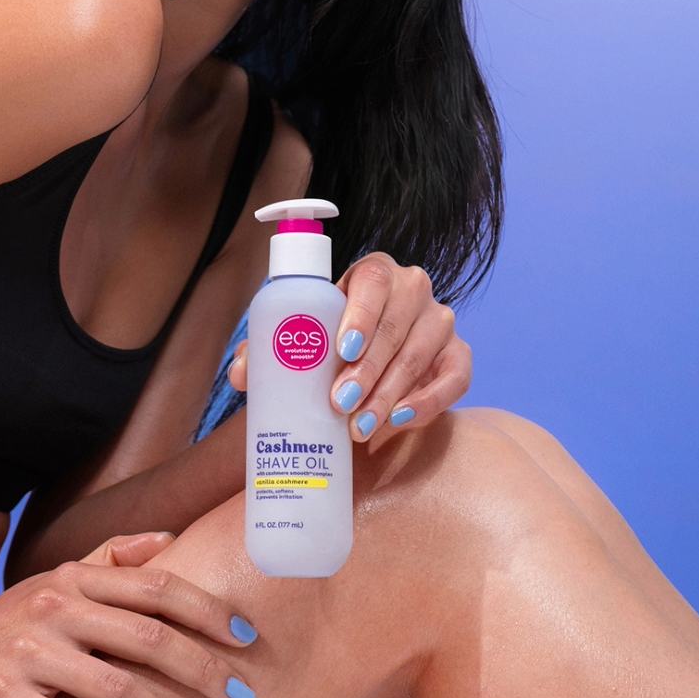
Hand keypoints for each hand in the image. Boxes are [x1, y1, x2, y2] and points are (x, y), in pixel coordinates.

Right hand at [0, 530, 258, 697]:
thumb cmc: (7, 622)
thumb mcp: (57, 580)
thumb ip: (112, 558)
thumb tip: (170, 540)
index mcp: (76, 578)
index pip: (156, 586)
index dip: (207, 609)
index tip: (246, 636)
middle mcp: (57, 607)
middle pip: (147, 635)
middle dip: (201, 667)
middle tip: (241, 694)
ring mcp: (28, 652)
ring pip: (116, 687)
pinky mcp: (2, 697)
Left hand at [229, 253, 471, 440]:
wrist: (370, 359)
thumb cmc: (329, 340)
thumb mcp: (302, 335)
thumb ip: (270, 347)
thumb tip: (241, 375)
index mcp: (374, 272)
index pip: (373, 281)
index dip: (360, 314)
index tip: (341, 350)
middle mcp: (413, 287)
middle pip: (396, 323)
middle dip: (368, 368)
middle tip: (340, 403)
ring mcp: (440, 319)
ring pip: (421, 354)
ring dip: (389, 393)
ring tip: (359, 425)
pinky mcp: (457, 353)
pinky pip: (457, 376)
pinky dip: (431, 400)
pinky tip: (401, 420)